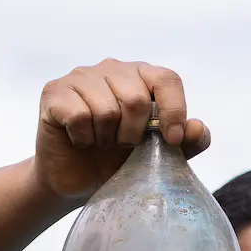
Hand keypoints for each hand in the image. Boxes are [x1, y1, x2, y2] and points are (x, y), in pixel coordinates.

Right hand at [34, 59, 210, 202]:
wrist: (75, 182)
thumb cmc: (118, 163)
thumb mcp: (158, 158)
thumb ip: (184, 144)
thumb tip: (196, 127)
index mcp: (141, 76)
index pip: (166, 79)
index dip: (173, 110)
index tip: (171, 141)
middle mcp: (112, 68)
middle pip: (135, 98)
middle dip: (132, 134)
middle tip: (121, 144)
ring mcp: (81, 76)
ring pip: (106, 109)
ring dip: (105, 137)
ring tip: (100, 140)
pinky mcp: (54, 91)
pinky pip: (79, 116)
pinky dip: (82, 138)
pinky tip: (79, 139)